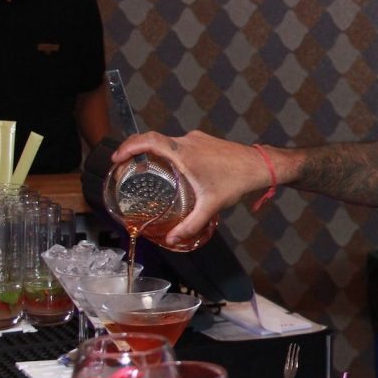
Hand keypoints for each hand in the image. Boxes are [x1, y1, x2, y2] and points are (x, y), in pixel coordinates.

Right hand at [112, 131, 272, 245]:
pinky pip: (181, 143)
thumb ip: (190, 224)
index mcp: (184, 152)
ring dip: (155, 151)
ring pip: (169, 141)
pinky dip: (170, 152)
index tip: (117, 157)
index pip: (149, 140)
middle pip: (154, 139)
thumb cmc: (236, 181)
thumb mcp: (211, 205)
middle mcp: (188, 141)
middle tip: (124, 163)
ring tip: (145, 167)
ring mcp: (197, 138)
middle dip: (137, 149)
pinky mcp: (205, 140)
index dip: (129, 146)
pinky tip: (173, 168)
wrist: (260, 165)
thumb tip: (172, 238)